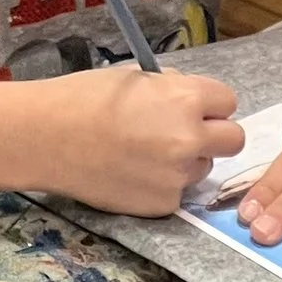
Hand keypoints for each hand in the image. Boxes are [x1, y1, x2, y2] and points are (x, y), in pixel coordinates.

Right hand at [29, 63, 242, 214]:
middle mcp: (190, 138)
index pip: (228, 101)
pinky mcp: (163, 203)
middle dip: (215, 136)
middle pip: (234, 140)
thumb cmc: (84, 99)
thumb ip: (172, 90)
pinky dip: (162, 185)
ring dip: (186, 162)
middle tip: (186, 135)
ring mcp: (178, 175)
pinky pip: (178, 192)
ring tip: (146, 154)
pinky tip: (133, 174)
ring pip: (204, 168)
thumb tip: (191, 100)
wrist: (47, 138)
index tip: (195, 109)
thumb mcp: (136, 77)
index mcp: (186, 99)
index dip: (210, 105)